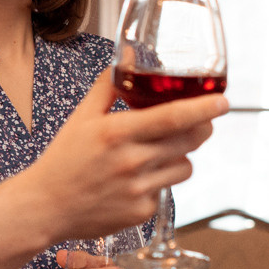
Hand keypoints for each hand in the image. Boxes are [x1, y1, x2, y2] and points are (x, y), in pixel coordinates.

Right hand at [21, 74, 224, 241]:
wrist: (45, 207)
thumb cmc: (63, 159)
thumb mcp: (82, 117)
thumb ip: (109, 85)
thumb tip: (129, 56)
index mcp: (117, 133)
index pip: (173, 117)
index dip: (203, 108)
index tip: (224, 102)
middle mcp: (131, 162)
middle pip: (189, 140)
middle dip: (200, 128)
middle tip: (196, 122)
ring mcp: (138, 190)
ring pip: (185, 166)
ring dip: (180, 156)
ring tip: (156, 153)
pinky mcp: (142, 211)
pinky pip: (167, 190)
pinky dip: (159, 181)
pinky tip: (135, 180)